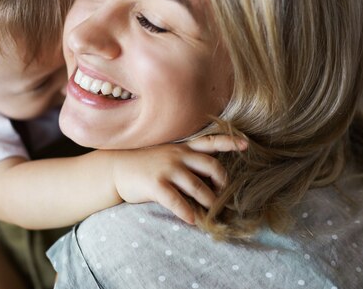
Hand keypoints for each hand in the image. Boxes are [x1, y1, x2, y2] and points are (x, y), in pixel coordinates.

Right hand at [111, 135, 245, 223]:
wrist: (116, 168)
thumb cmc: (145, 163)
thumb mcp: (168, 154)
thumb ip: (187, 160)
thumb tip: (209, 178)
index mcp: (183, 147)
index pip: (210, 141)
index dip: (229, 142)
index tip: (246, 145)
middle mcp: (178, 155)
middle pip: (212, 166)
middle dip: (222, 183)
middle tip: (223, 195)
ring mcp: (167, 169)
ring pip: (198, 187)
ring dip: (209, 202)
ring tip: (211, 213)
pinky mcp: (156, 184)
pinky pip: (177, 201)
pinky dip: (187, 212)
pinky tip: (192, 220)